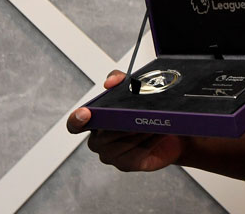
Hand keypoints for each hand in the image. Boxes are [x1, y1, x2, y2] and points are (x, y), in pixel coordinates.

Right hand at [67, 70, 185, 171]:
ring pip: (122, 144)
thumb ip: (119, 79)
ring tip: (153, 123)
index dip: (77, 120)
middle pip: (104, 135)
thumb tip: (110, 82)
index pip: (75, 125)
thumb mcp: (133, 88)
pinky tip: (156, 134)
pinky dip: (149, 143)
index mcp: (94, 122)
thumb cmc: (145, 111)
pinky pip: (135, 155)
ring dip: (140, 132)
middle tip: (141, 115)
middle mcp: (98, 141)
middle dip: (124, 124)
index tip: (85, 113)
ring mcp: (110, 155)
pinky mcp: (126, 164)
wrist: (169, 131)